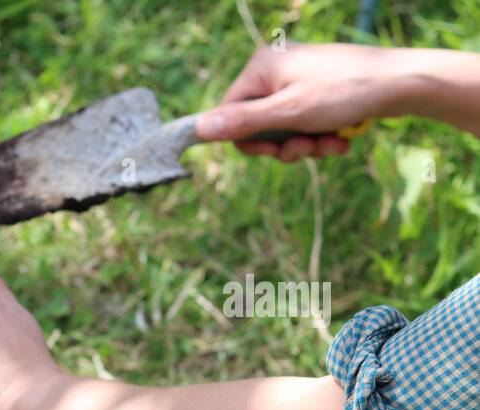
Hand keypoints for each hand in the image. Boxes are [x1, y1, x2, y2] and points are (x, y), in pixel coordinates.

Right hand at [195, 43, 413, 162]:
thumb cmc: (345, 92)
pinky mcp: (316, 91)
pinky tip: (340, 139)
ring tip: (331, 144)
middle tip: (307, 149)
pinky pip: (303, 124)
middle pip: (257, 125)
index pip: (229, 115)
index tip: (276, 151)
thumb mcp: (288, 113)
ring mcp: (297, 80)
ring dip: (305, 145)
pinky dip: (319, 137)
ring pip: (283, 130)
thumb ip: (242, 122)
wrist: (402, 83)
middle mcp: (274, 70)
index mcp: (260, 68)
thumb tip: (197, 128)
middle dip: (284, 145)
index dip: (249, 141)